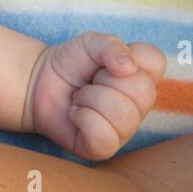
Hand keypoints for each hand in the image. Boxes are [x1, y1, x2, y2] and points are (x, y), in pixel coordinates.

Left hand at [26, 32, 165, 159]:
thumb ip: (111, 46)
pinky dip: (82, 118)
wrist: (37, 81)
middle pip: (143, 90)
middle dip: (105, 79)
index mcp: (143, 78)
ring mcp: (124, 129)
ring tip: (80, 98)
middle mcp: (140, 106)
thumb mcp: (90, 43)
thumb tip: (128, 68)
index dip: (127, 54)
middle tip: (90, 82)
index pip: (155, 61)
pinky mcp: (103, 148)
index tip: (106, 61)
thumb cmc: (71, 63)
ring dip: (90, 98)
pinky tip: (75, 114)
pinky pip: (104, 135)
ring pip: (123, 114)